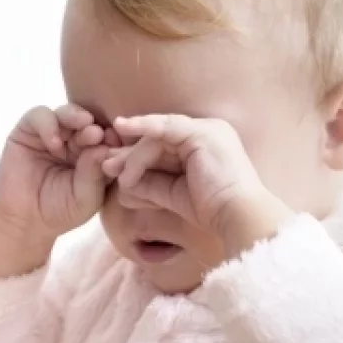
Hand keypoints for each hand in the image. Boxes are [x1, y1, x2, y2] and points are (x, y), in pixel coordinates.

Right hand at [0, 104, 114, 239]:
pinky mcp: (29, 130)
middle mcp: (77, 141)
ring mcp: (55, 133)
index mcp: (97, 155)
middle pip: (91, 122)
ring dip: (76, 117)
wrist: (24, 219)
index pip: (110, 139)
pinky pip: (40, 115)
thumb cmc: (61, 211)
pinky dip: (49, 125)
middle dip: (96, 126)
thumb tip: (103, 148)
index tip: (119, 143)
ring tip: (84, 127)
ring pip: (68, 113)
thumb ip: (94, 176)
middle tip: (98, 133)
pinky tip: (55, 144)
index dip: (115, 139)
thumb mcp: (85, 199)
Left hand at [103, 114, 288, 244]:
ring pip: (159, 136)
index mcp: (208, 147)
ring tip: (115, 171)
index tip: (116, 168)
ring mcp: (208, 129)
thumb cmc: (211, 211)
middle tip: (106, 165)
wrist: (236, 215)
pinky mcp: (203, 132)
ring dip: (134, 154)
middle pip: (160, 139)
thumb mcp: (173, 194)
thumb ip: (151, 183)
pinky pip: (166, 127)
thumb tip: (122, 180)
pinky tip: (123, 127)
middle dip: (131, 153)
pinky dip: (143, 127)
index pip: (167, 145)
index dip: (140, 156)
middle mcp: (210, 132)